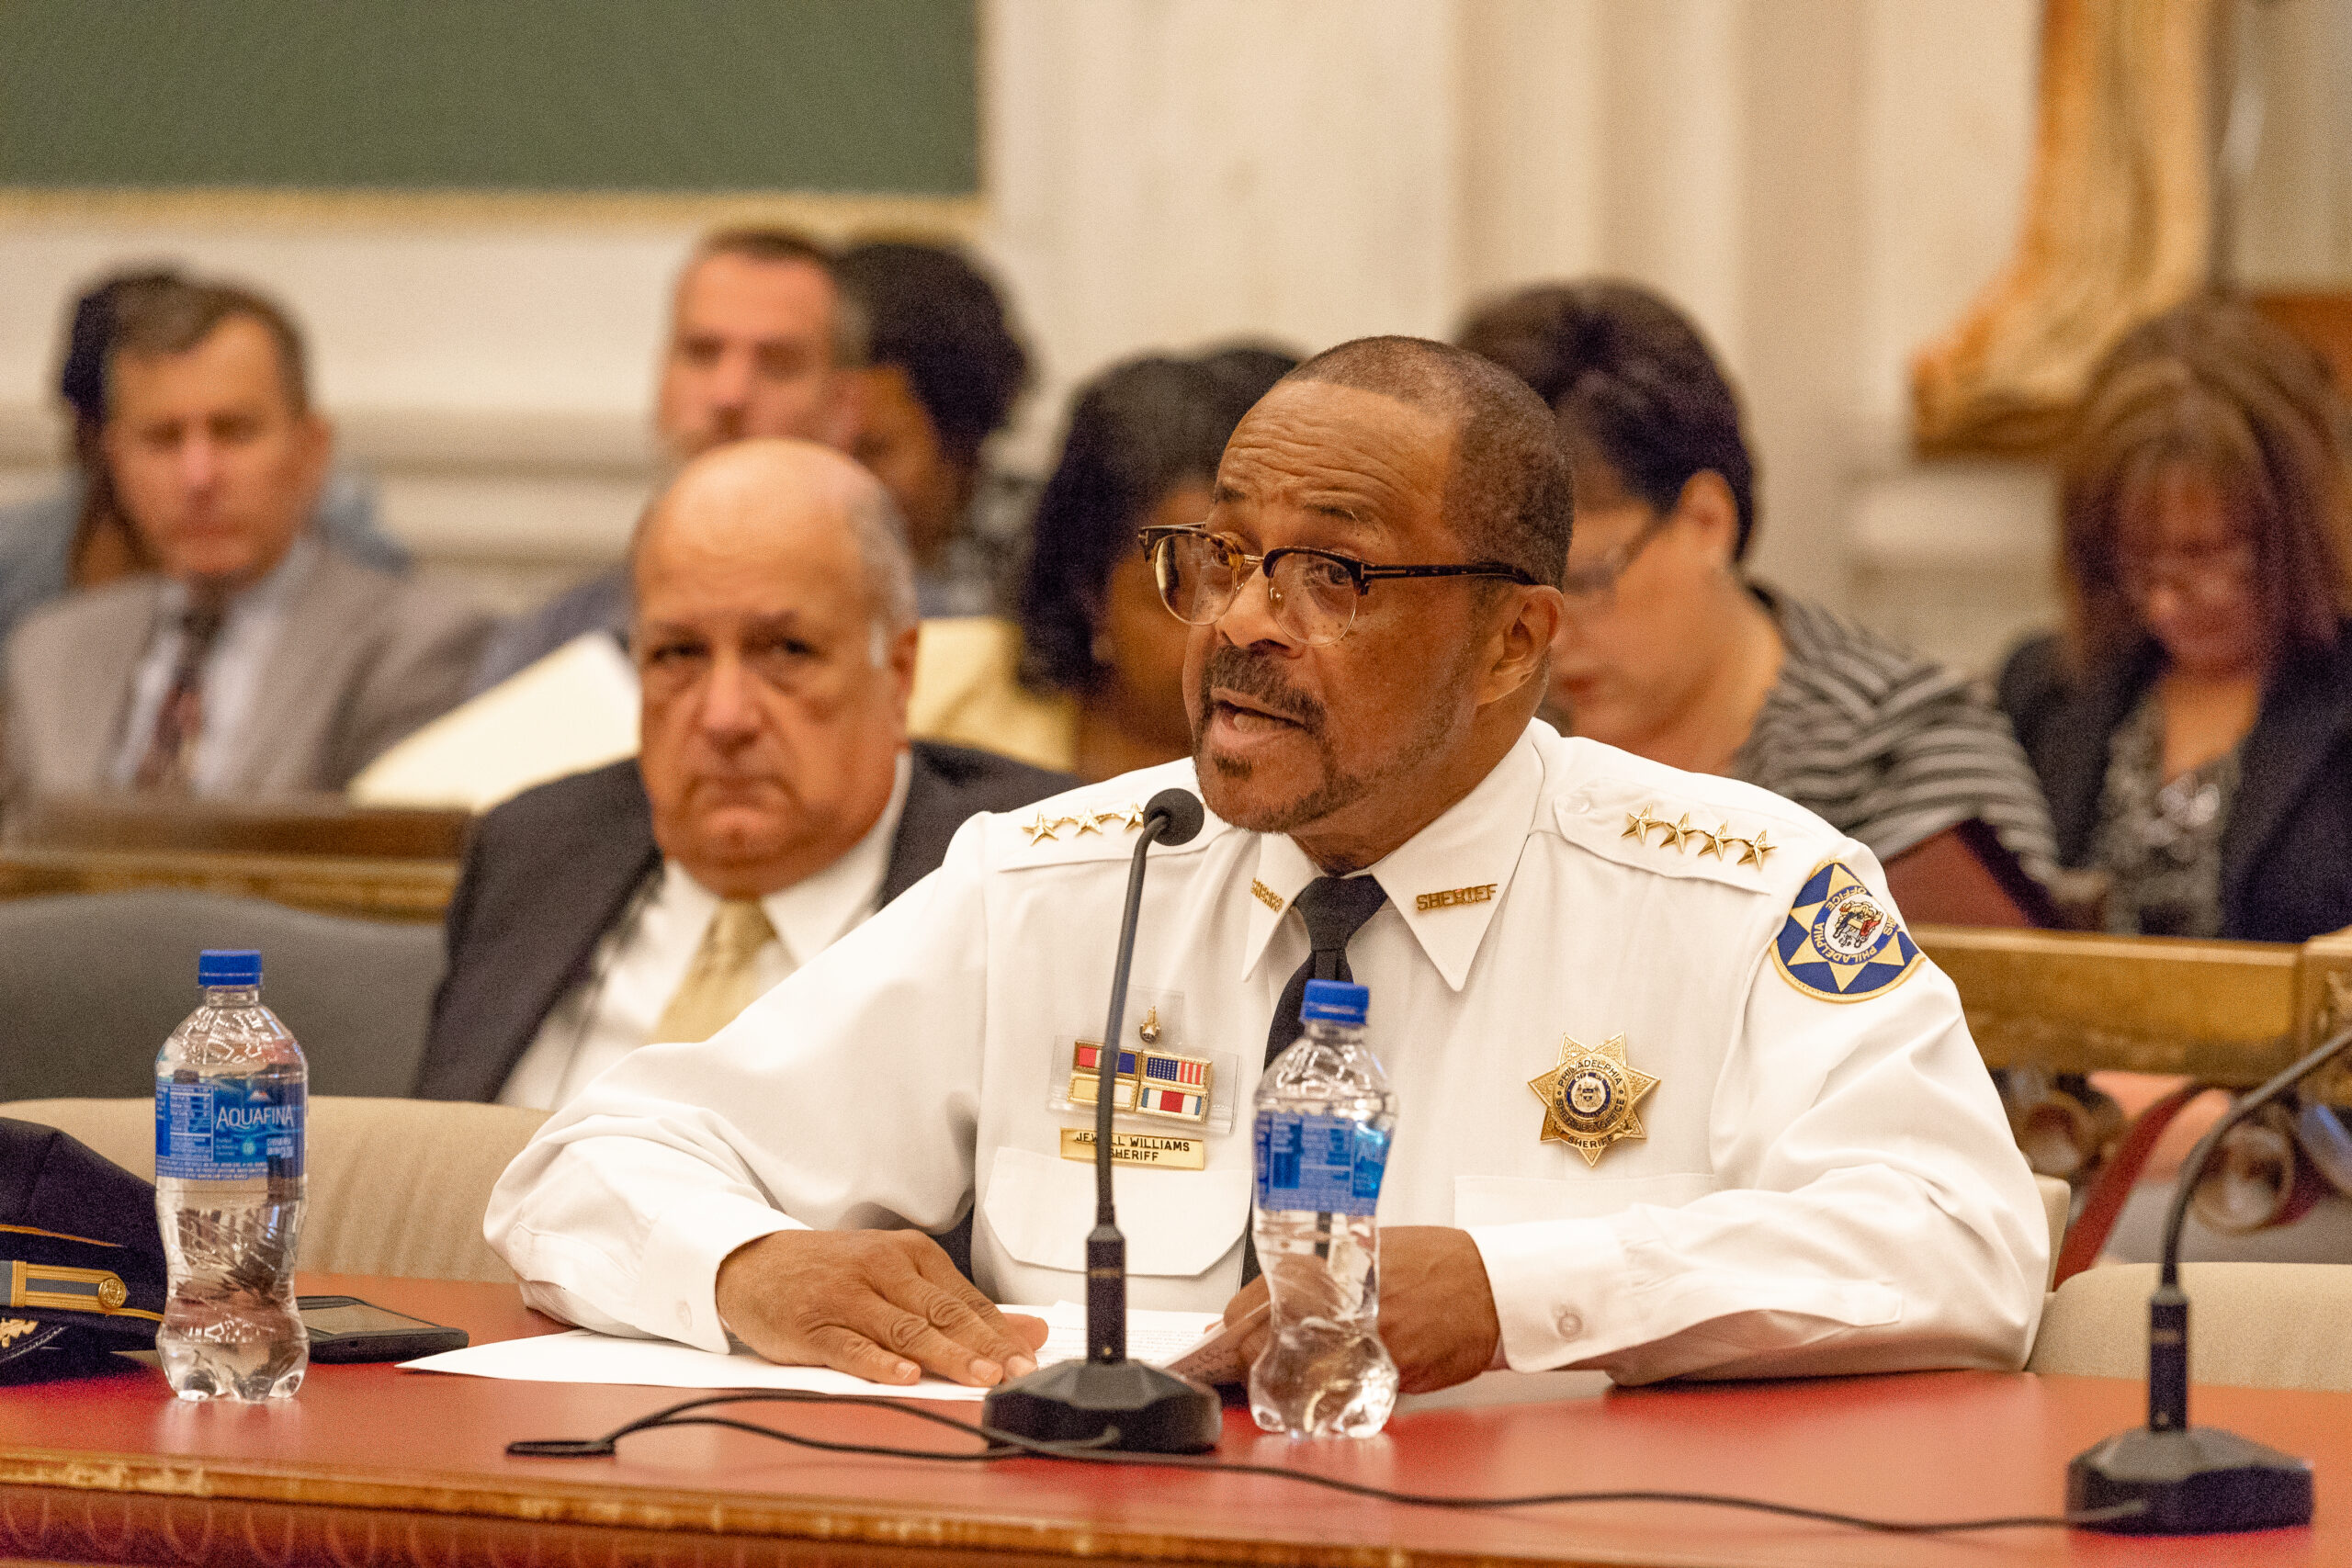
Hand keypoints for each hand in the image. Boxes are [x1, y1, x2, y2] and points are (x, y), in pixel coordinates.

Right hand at [715, 1229, 1048, 1387]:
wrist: (754, 1262)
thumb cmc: (834, 1273)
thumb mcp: (899, 1278)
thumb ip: (960, 1308)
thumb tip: (1028, 1331)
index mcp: (910, 1254)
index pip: (965, 1299)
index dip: (1001, 1332)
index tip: (1031, 1358)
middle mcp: (882, 1268)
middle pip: (942, 1312)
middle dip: (984, 1345)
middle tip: (1017, 1371)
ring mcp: (847, 1295)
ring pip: (905, 1328)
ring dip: (946, 1355)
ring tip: (979, 1377)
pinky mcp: (812, 1324)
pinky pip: (851, 1345)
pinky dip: (880, 1362)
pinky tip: (905, 1375)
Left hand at [1220, 1224, 1500, 1395]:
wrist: (1493, 1286)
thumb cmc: (1438, 1263)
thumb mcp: (1371, 1250)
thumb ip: (1327, 1275)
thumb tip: (1283, 1298)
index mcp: (1331, 1264)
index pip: (1253, 1300)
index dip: (1236, 1325)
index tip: (1226, 1336)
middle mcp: (1340, 1300)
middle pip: (1266, 1342)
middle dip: (1253, 1358)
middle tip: (1250, 1367)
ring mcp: (1361, 1338)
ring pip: (1299, 1373)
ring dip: (1288, 1383)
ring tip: (1287, 1384)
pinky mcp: (1386, 1371)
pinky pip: (1342, 1393)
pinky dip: (1331, 1398)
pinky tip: (1330, 1396)